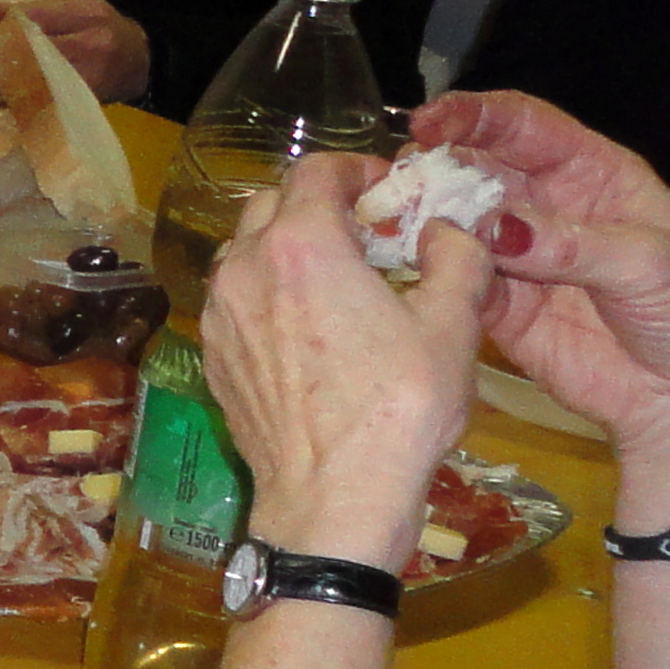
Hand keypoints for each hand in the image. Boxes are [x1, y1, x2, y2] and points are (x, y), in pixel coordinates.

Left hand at [0, 0, 147, 104]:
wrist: (142, 63)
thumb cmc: (104, 31)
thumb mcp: (77, 6)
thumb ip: (36, 3)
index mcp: (86, 12)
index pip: (32, 13)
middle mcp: (91, 43)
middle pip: (28, 45)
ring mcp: (88, 76)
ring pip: (32, 76)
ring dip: (6, 76)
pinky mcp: (82, 102)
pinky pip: (43, 101)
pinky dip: (22, 97)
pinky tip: (13, 94)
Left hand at [206, 151, 489, 568]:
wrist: (333, 499)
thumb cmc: (398, 411)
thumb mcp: (452, 326)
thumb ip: (456, 258)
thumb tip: (447, 228)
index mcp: (301, 244)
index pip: (316, 169)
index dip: (355, 169)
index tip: (385, 190)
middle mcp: (245, 267)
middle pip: (272, 203)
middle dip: (317, 205)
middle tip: (365, 232)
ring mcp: (219, 313)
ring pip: (245, 250)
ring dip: (286, 247)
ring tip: (336, 278)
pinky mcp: (213, 354)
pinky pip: (235, 299)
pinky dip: (266, 292)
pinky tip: (307, 326)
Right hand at [413, 88, 669, 451]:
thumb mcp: (651, 264)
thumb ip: (572, 244)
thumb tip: (493, 228)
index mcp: (591, 173)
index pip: (525, 127)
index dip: (476, 116)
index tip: (430, 123)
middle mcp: (546, 205)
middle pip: (477, 168)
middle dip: (436, 168)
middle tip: (396, 181)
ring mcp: (519, 257)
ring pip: (456, 223)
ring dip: (422, 219)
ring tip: (391, 225)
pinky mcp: (500, 308)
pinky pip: (458, 280)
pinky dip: (434, 273)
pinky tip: (415, 271)